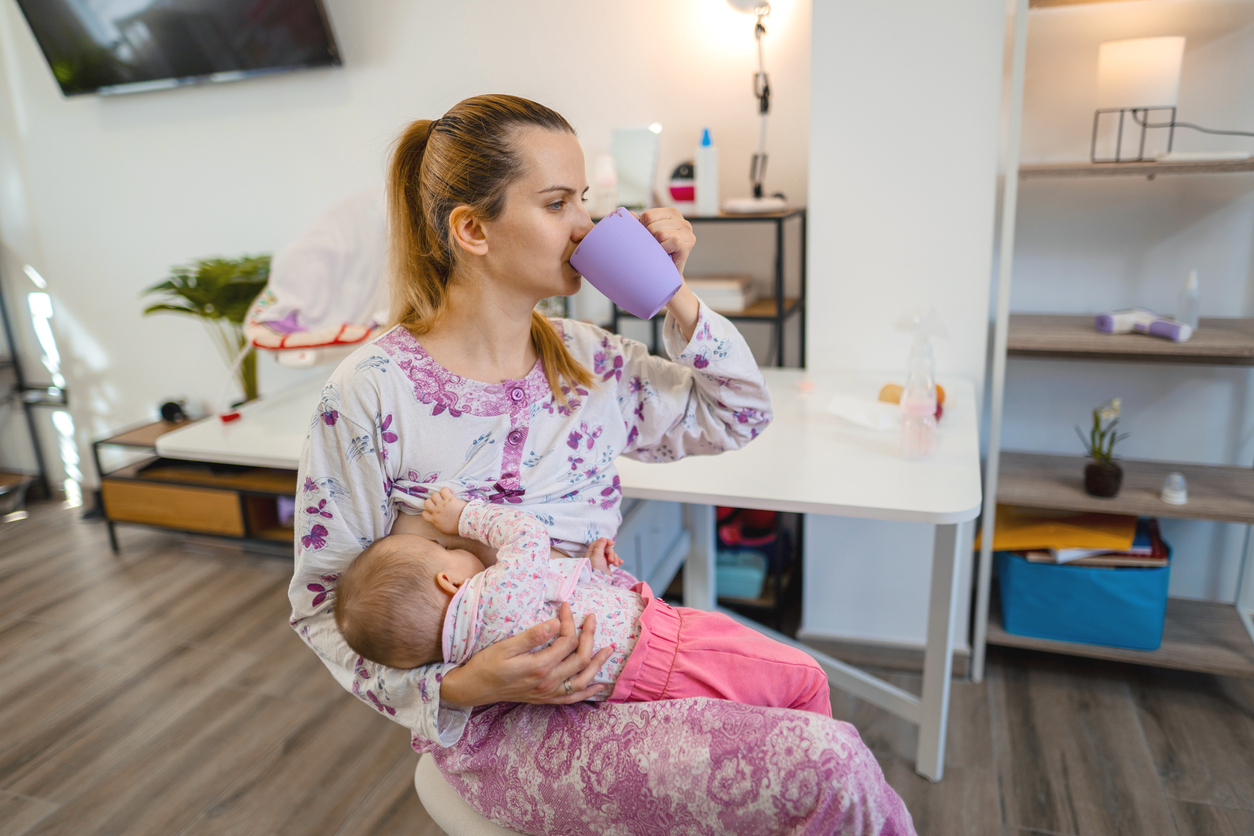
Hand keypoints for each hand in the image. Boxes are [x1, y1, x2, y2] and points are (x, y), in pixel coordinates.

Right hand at [422, 487, 465, 535]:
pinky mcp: (450, 498)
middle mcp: (436, 511)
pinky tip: (449, 492)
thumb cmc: (456, 528)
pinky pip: (444, 490)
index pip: (424, 514)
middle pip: (427, 502)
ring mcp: (442, 504)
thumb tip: (437, 520)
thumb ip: (438, 523)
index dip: (428, 511)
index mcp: (434, 519)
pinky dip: (446, 490)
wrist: (464, 523)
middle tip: (438, 503)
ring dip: (439, 495)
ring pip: (434, 495)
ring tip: (444, 497)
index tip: (433, 511)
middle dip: (431, 502)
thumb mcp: (444, 530)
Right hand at [439, 603, 613, 706]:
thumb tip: (555, 622)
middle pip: (580, 658)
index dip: (570, 621)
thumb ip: (533, 636)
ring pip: (582, 679)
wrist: (473, 689)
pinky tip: (599, 685)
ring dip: (598, 663)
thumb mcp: (506, 646)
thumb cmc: (486, 664)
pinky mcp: (545, 699)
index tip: (566, 606)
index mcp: (539, 666)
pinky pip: (573, 698)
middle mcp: (548, 682)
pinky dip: (588, 692)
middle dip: (590, 636)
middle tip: (592, 618)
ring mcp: (548, 693)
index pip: (567, 641)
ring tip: (608, 649)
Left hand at [584, 537, 621, 574]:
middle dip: (611, 553)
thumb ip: (599, 547)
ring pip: (611, 553)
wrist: (598, 582)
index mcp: (592, 551)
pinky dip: (617, 560)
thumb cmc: (595, 569)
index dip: (606, 541)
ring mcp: (602, 559)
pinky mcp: (607, 564)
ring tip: (616, 564)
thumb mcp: (596, 557)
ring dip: (615, 558)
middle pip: (607, 548)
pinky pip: (613, 559)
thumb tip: (603, 538)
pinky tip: (620, 563)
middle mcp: (596, 554)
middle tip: (611, 560)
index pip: (599, 542)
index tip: (612, 543)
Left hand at [639, 207, 696, 275]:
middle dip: (650, 239)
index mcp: (671, 214)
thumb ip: (638, 223)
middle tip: (656, 248)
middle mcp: (681, 220)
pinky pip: (673, 241)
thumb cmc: (655, 254)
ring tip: (661, 251)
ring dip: (657, 246)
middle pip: (652, 226)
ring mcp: (687, 231)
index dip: (643, 229)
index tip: (649, 238)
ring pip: (661, 234)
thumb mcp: (646, 235)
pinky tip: (667, 254)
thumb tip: (630, 214)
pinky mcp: (690, 242)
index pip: (647, 216)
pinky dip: (666, 249)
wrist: (666, 275)